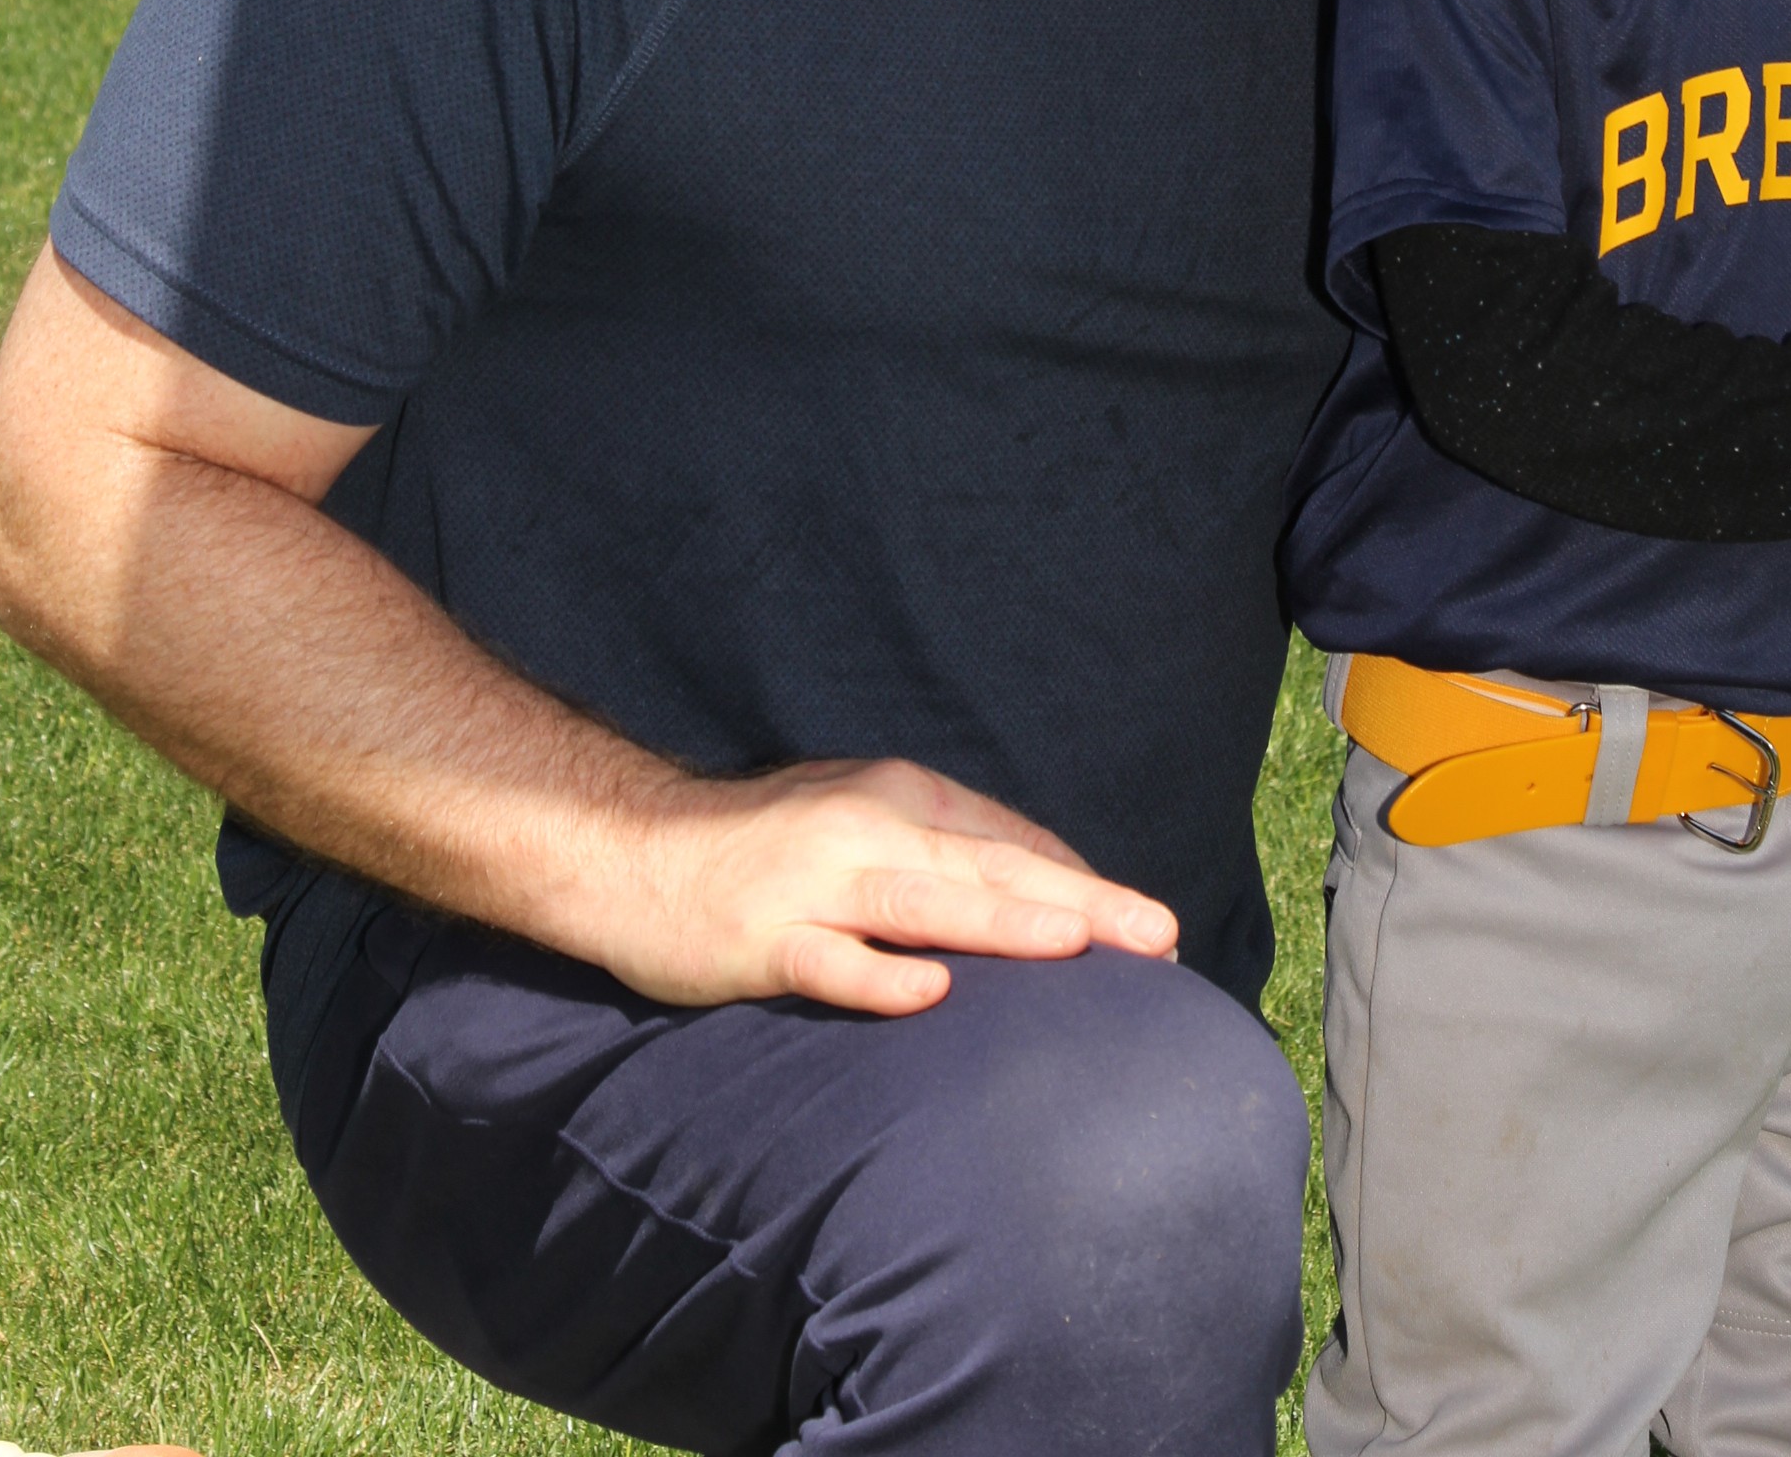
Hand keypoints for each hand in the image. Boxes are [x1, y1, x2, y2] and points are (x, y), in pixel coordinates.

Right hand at [591, 756, 1180, 1016]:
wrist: (632, 849)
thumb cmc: (766, 845)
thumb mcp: (860, 818)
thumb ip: (941, 848)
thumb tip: (1040, 884)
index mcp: (899, 798)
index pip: (1009, 843)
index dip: (1083, 884)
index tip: (1151, 927)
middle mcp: (868, 829)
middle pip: (989, 868)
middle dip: (1080, 903)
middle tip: (1158, 935)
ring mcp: (815, 884)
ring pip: (924, 904)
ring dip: (1003, 922)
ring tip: (1075, 942)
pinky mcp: (764, 937)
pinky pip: (830, 962)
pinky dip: (880, 977)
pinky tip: (929, 992)